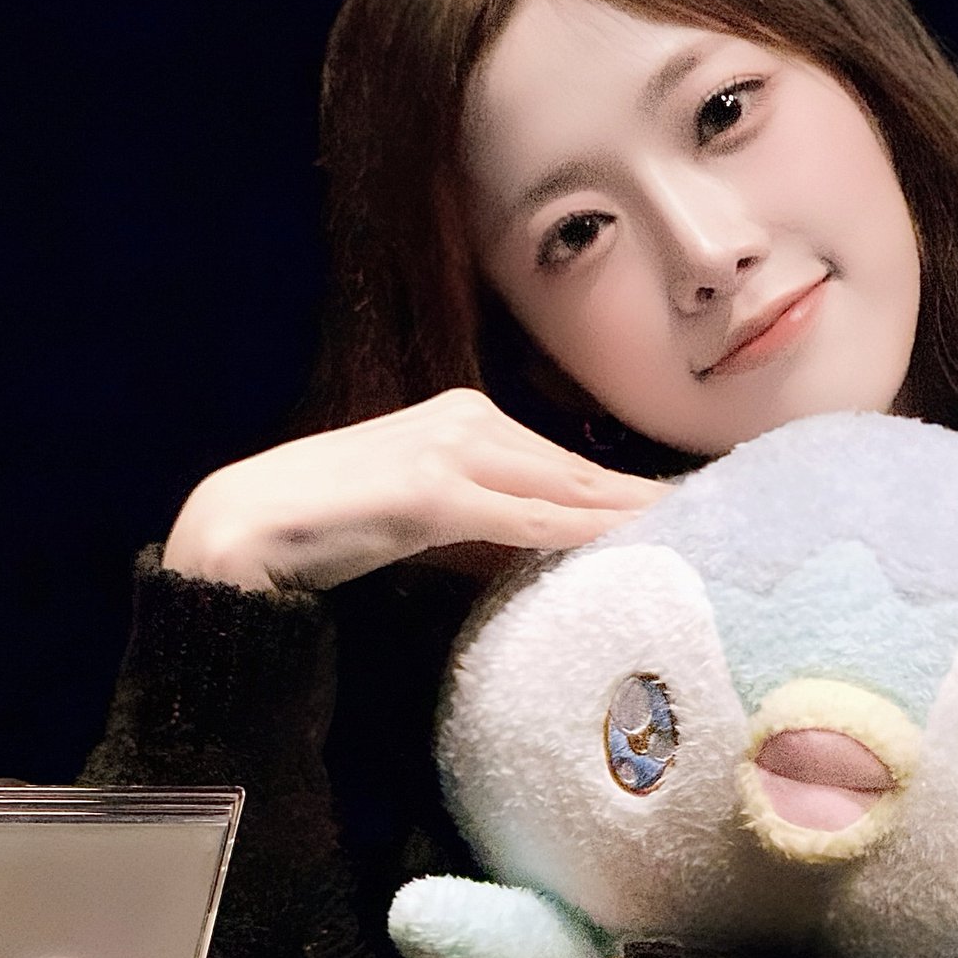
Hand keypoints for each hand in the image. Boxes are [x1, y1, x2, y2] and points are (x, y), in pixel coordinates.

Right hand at [163, 387, 666, 590]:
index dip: (628, 487)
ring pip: (564, 490)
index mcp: (465, 416)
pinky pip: (525, 520)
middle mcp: (467, 420)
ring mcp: (451, 453)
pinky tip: (621, 541)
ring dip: (627, 514)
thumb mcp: (423, 508)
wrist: (242, 526)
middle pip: (578, 471)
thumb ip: (484, 508)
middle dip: (645, 498)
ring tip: (688, 532)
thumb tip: (548, 534)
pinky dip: (576, 531)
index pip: (566, 460)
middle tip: (714, 517)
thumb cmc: (331, 521)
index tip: (686, 505)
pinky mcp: (433, 494)